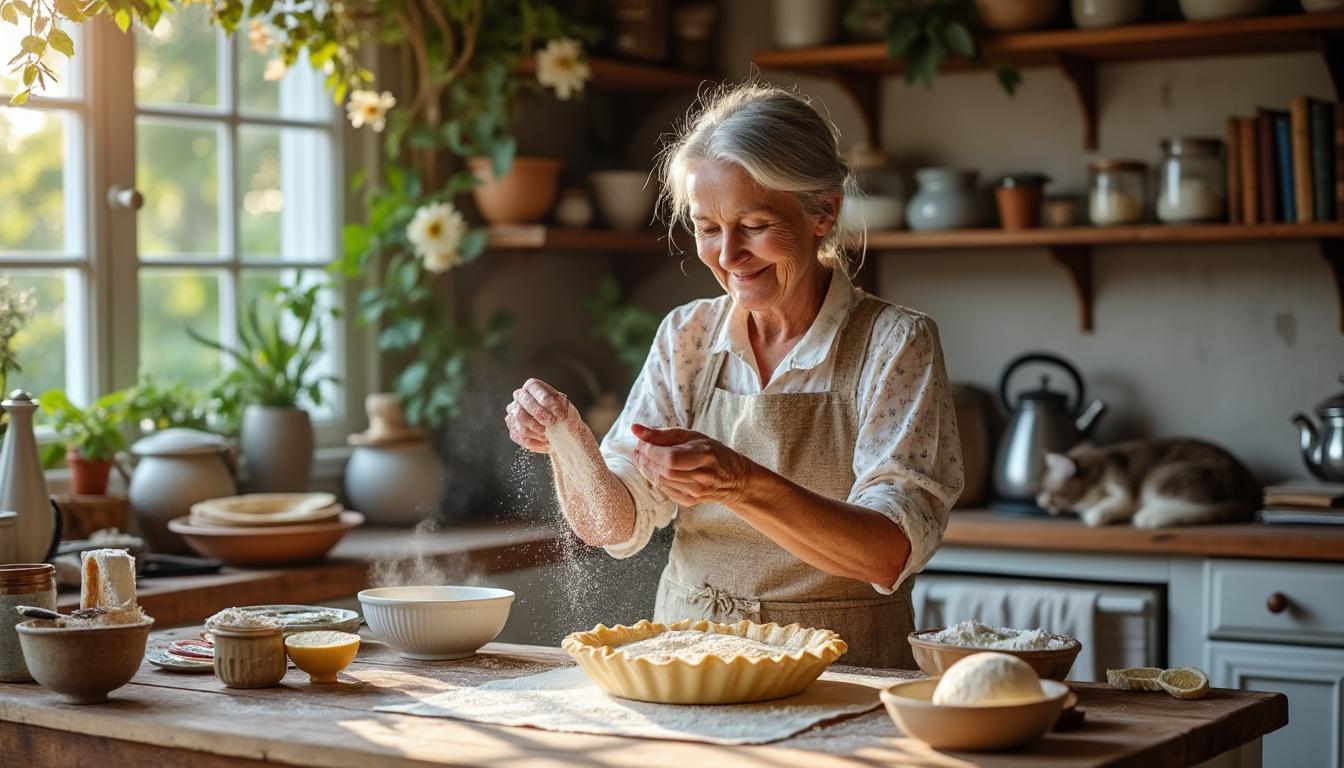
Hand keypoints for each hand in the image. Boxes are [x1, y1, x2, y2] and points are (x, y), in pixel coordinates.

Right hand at [505, 378, 576, 452]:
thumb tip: (553, 408)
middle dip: (538, 413)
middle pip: (522, 400)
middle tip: (551, 422)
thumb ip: (559, 405)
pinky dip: (533, 441)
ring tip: (548, 434)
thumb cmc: (564, 418)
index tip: (555, 411)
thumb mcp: (566, 408)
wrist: (563, 436)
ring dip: (536, 428)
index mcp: (534, 388)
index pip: (533, 386)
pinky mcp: (513, 430)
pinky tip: (543, 442)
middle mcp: (521, 398)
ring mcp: (514, 414)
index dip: (543, 398)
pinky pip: (517, 435)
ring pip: (518, 418)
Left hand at [631, 423, 754, 506]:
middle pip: (664, 471)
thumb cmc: (712, 452)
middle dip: (645, 459)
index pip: (670, 458)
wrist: (734, 479)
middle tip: (637, 449)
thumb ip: (663, 433)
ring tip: (641, 457)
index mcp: (704, 456)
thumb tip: (635, 429)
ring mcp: (695, 492)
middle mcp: (701, 477)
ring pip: (661, 481)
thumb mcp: (692, 436)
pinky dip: (655, 478)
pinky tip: (652, 469)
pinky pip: (665, 490)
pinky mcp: (689, 501)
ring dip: (646, 468)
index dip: (651, 450)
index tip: (641, 442)